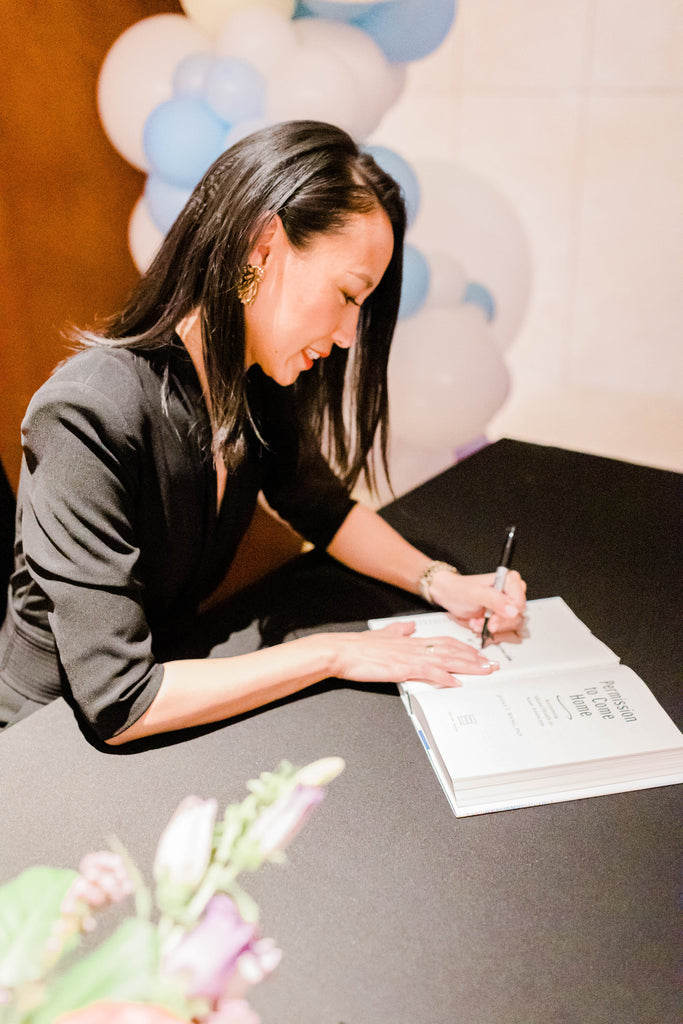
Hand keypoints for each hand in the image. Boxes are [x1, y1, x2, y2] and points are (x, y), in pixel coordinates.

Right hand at [323, 620, 498, 687]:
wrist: (342, 651)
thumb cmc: (360, 646)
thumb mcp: (384, 633)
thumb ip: (399, 630)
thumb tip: (410, 626)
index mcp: (411, 640)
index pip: (446, 642)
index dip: (465, 648)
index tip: (479, 654)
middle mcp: (415, 646)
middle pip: (452, 650)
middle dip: (475, 658)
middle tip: (492, 665)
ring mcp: (409, 657)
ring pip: (446, 660)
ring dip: (467, 666)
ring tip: (484, 672)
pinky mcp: (402, 668)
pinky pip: (428, 673)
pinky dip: (444, 677)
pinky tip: (456, 683)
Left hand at [428, 568, 526, 638]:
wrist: (448, 596)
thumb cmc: (460, 590)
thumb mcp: (475, 593)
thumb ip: (495, 600)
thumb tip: (513, 610)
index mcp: (509, 580)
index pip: (520, 602)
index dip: (508, 614)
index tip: (493, 620)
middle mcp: (511, 592)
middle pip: (517, 615)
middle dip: (499, 622)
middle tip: (485, 622)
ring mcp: (507, 605)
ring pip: (512, 624)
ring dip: (492, 627)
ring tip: (478, 621)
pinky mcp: (501, 616)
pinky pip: (504, 629)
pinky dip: (489, 630)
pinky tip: (478, 623)